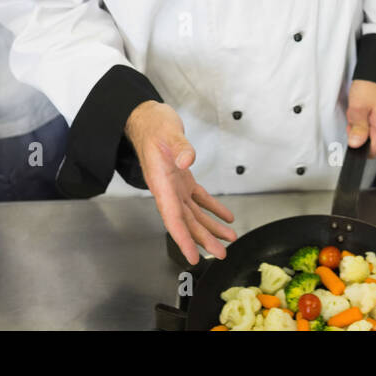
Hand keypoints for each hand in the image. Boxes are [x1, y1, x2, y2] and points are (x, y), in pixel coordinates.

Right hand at [126, 101, 235, 264]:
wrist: (147, 119)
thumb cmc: (154, 126)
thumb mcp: (168, 132)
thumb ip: (179, 147)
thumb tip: (186, 160)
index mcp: (161, 183)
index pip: (172, 217)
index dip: (182, 239)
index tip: (192, 257)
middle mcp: (168, 189)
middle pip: (186, 221)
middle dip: (203, 239)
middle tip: (220, 253)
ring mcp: (175, 186)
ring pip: (194, 214)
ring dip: (210, 227)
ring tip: (228, 238)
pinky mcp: (182, 179)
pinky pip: (198, 198)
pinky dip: (212, 208)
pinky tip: (225, 216)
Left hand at [346, 79, 375, 155]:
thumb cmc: (373, 84)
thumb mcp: (358, 107)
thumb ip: (358, 129)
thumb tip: (356, 145)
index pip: (372, 151)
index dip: (359, 146)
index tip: (352, 134)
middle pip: (372, 139)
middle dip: (359, 131)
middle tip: (354, 115)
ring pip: (374, 128)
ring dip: (363, 121)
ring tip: (360, 105)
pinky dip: (369, 114)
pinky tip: (365, 103)